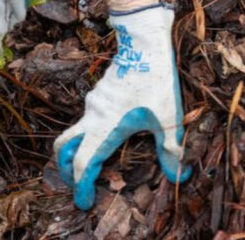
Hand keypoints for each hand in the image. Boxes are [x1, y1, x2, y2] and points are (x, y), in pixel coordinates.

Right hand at [54, 3, 191, 209]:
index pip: (82, 163)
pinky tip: (113, 132)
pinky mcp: (98, 94)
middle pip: (63, 147)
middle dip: (66, 168)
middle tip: (79, 182)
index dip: (80, 186)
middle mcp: (92, 117)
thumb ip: (172, 150)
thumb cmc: (155, 79)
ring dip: (78, 150)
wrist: (142, 42)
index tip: (84, 202)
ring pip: (74, 132)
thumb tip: (181, 175)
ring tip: (96, 162)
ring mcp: (93, 104)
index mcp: (105, 128)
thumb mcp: (168, 118)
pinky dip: (90, 133)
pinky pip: (87, 118)